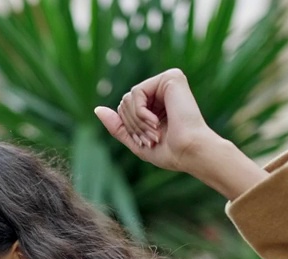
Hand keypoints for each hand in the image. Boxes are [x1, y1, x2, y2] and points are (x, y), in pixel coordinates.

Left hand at [95, 68, 266, 199]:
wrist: (190, 152)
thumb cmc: (170, 152)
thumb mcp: (136, 141)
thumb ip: (118, 126)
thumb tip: (97, 109)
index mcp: (157, 104)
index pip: (125, 109)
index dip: (129, 128)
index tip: (146, 142)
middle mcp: (163, 90)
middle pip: (124, 102)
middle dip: (132, 125)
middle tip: (150, 138)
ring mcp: (167, 82)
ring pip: (128, 98)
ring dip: (136, 121)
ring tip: (154, 132)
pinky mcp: (171, 78)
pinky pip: (136, 92)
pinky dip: (139, 112)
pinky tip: (155, 122)